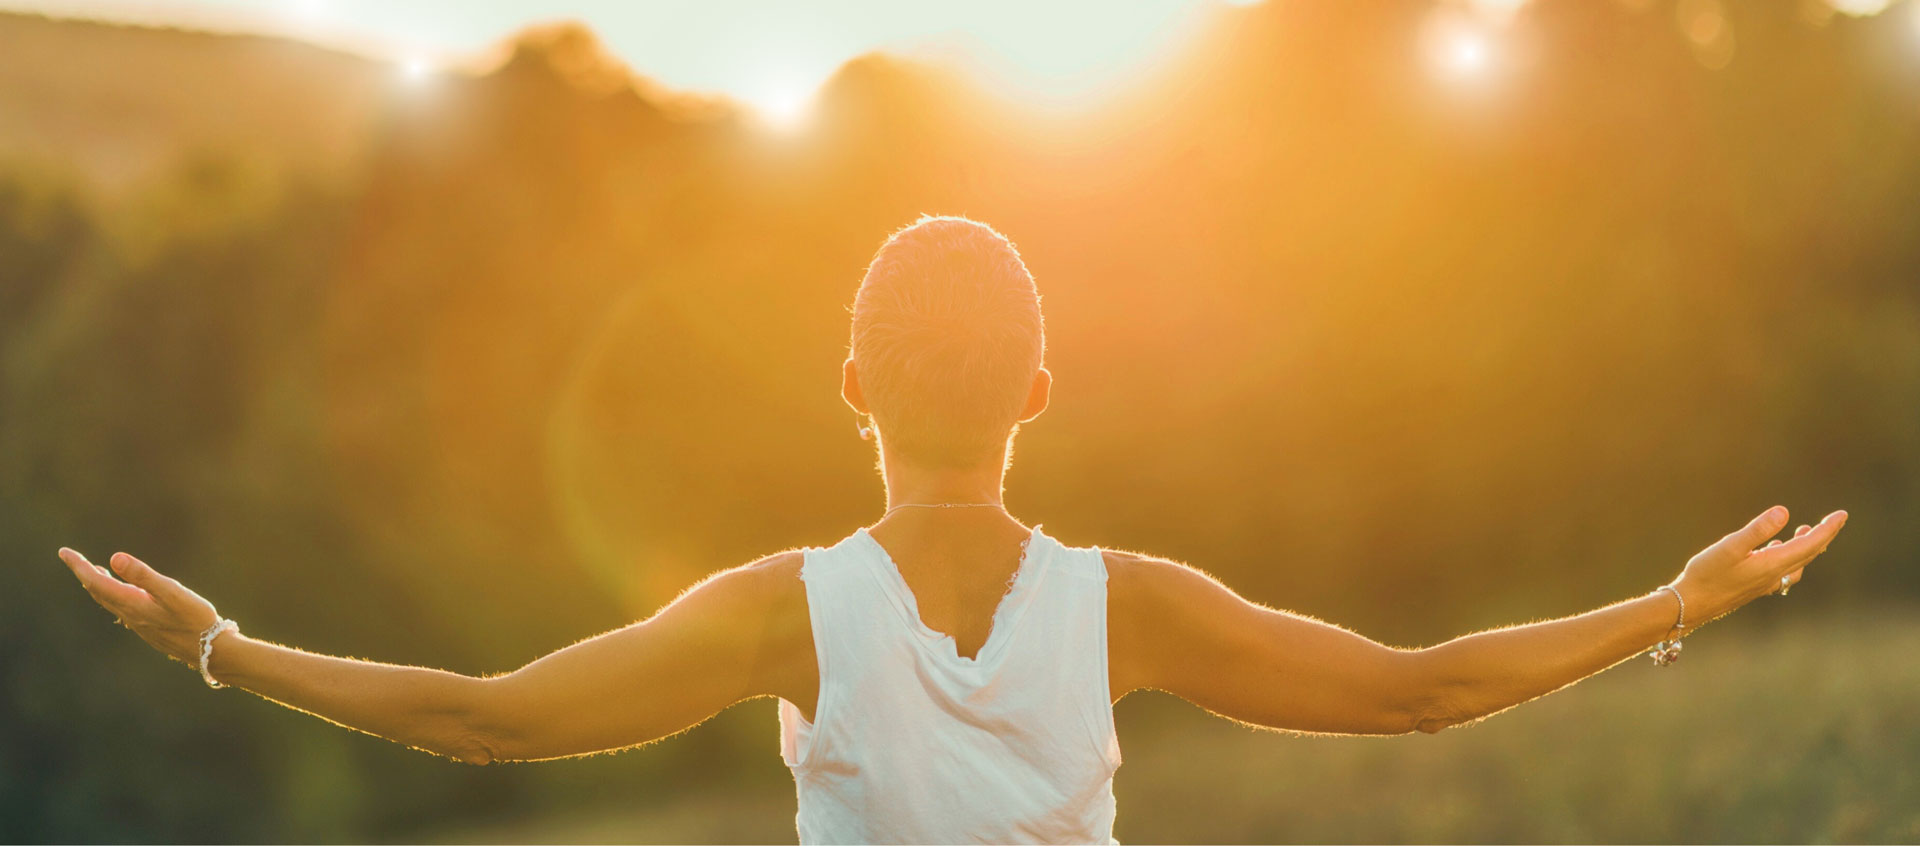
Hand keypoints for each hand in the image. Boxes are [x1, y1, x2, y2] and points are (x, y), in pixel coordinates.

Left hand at [59, 548, 219, 665]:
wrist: (209, 651)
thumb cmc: (194, 619)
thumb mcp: (172, 592)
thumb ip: (143, 575)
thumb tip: (114, 557)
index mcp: (132, 603)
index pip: (96, 582)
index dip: (79, 566)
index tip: (64, 552)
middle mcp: (130, 615)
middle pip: (97, 592)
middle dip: (84, 573)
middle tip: (72, 558)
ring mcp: (139, 623)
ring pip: (109, 601)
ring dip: (97, 585)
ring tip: (93, 571)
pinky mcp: (148, 628)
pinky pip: (121, 609)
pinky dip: (113, 595)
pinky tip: (123, 594)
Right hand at [1672, 506, 1846, 630]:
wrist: (1691, 605)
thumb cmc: (1707, 575)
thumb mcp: (1730, 547)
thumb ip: (1757, 530)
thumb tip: (1784, 511)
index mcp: (1773, 564)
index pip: (1810, 544)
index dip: (1828, 529)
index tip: (1843, 515)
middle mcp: (1774, 575)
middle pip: (1809, 554)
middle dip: (1824, 536)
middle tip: (1836, 520)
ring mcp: (1765, 583)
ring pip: (1797, 563)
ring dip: (1808, 547)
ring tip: (1806, 530)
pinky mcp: (1754, 586)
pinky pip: (1782, 570)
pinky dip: (1788, 557)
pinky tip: (1774, 549)